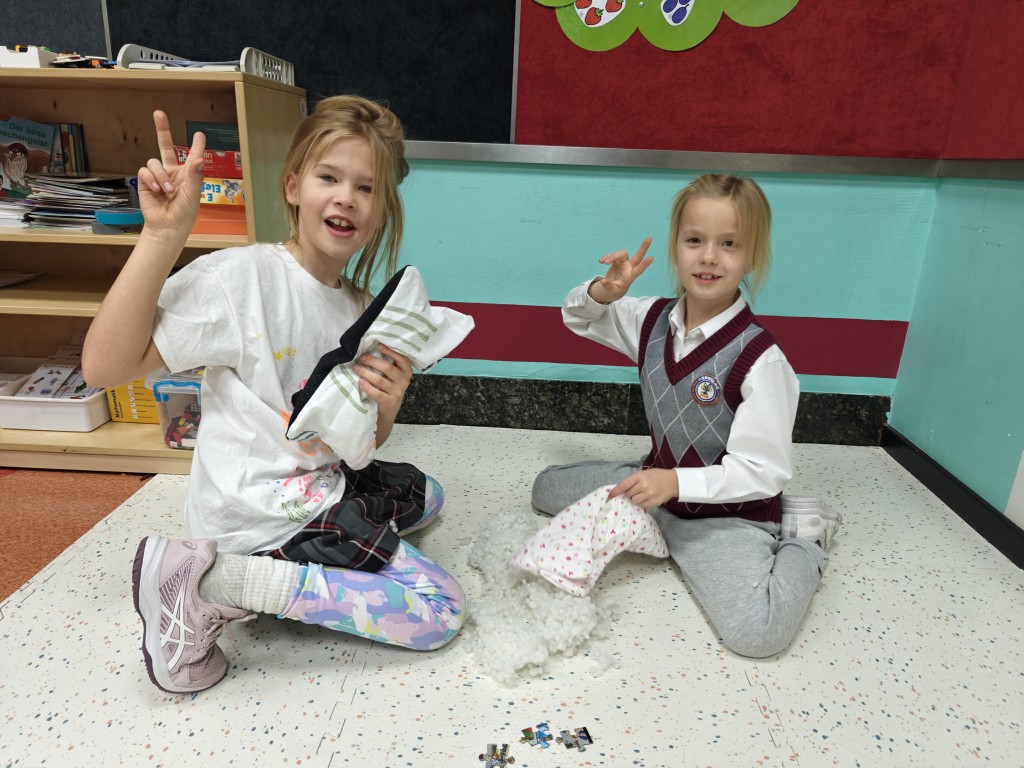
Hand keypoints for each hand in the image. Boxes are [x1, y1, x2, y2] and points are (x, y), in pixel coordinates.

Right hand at [136, 110, 204, 239]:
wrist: (167, 226)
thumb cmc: (184, 213)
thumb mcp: (193, 194)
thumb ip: (195, 175)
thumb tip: (200, 159)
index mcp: (188, 174)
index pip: (192, 156)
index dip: (196, 145)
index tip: (199, 134)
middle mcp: (173, 172)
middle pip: (165, 146)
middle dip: (161, 129)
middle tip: (158, 113)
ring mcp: (158, 176)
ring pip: (154, 162)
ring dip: (161, 176)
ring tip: (166, 191)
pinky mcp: (146, 182)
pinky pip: (145, 171)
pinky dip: (152, 180)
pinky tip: (157, 191)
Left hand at [356, 343, 411, 419]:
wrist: (391, 408)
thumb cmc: (390, 386)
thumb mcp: (394, 375)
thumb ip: (389, 364)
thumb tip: (371, 349)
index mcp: (407, 371)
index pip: (401, 358)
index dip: (390, 351)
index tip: (377, 345)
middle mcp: (404, 381)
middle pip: (387, 368)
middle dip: (372, 361)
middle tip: (361, 358)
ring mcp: (398, 392)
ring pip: (380, 380)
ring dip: (366, 372)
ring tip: (356, 368)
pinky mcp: (390, 402)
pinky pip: (377, 393)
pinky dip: (367, 387)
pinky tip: (360, 381)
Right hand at [589, 237, 653, 303]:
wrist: (611, 287)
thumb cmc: (615, 290)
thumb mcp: (611, 291)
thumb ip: (608, 286)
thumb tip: (603, 281)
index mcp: (630, 277)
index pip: (638, 270)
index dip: (644, 264)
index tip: (652, 258)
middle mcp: (629, 268)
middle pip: (638, 256)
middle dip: (643, 247)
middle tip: (649, 238)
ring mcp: (623, 263)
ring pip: (621, 254)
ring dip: (612, 256)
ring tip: (603, 262)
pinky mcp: (617, 261)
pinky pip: (612, 255)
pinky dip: (606, 257)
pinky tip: (600, 261)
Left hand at [608, 468, 678, 509]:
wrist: (673, 481)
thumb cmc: (656, 476)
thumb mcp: (644, 473)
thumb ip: (633, 481)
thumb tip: (620, 491)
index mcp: (639, 476)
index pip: (623, 485)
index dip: (615, 492)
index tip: (609, 496)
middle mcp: (643, 485)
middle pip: (628, 494)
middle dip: (630, 493)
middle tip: (636, 490)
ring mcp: (649, 495)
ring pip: (634, 501)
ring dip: (635, 499)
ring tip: (642, 494)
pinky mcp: (653, 502)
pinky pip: (641, 506)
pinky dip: (642, 503)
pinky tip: (647, 498)